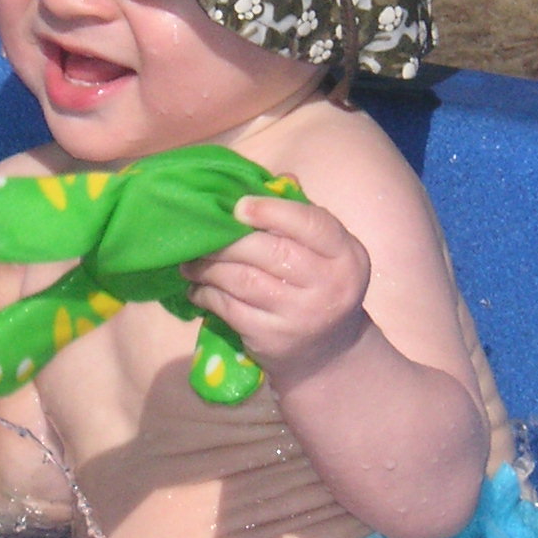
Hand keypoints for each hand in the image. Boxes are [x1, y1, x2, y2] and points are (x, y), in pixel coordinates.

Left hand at [182, 191, 373, 381]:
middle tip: (201, 235)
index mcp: (346, 255)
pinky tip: (198, 288)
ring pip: (243, 280)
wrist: (328, 355)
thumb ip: (299, 217)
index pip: (311, 223)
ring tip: (191, 262)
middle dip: (228, 241)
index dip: (271, 211)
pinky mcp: (273, 339)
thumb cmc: (319, 287)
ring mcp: (301, 315)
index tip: (237, 207)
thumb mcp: (327, 253)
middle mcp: (329, 285)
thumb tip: (261, 182)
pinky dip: (207, 295)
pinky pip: (230, 309)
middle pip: (270, 251)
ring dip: (209, 267)